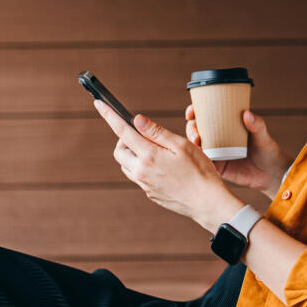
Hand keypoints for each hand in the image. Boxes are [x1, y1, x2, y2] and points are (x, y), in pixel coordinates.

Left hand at [93, 99, 227, 229]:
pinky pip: (138, 177)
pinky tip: (161, 167)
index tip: (99, 104)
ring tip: (154, 151)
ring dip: (132, 155)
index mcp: (149, 156)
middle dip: (124, 140)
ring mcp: (144, 185)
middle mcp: (141, 171)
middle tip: (142, 135)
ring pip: (126, 166)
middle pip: (119, 151)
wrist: (206, 202)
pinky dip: (142, 167)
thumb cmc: (199, 171)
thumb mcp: (181, 145)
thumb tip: (136, 119)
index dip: (109, 116)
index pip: (122, 131)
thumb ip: (156, 132)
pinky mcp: (150, 193)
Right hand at [185, 104, 293, 197]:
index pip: (207, 115)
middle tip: (196, 133)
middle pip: (197, 130)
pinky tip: (196, 158)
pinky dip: (197, 160)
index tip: (192, 112)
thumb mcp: (263, 135)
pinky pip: (203, 163)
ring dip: (191, 143)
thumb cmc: (268, 150)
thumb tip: (247, 114)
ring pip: (197, 146)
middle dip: (191, 129)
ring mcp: (217, 152)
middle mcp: (218, 137)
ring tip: (197, 144)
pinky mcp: (218, 167)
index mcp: (227, 126)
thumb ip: (257, 125)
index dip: (195, 112)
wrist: (272, 174)